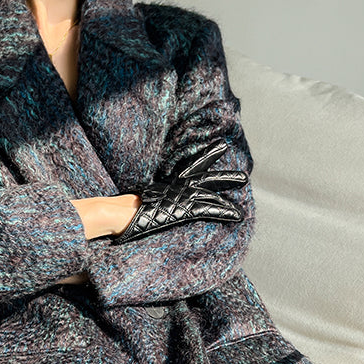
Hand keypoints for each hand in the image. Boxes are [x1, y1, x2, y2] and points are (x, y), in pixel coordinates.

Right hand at [111, 139, 248, 245]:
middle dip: (223, 174)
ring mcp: (181, 196)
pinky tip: (239, 215)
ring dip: (228, 183)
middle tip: (242, 174)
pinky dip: (225, 211)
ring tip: (244, 180)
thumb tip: (144, 204)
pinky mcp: (185, 209)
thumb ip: (150, 201)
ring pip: (212, 188)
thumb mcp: (140, 202)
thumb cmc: (123, 212)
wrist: (119, 214)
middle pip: (204, 174)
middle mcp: (176, 187)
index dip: (205, 159)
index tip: (218, 148)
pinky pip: (210, 209)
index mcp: (167, 185)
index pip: (189, 169)